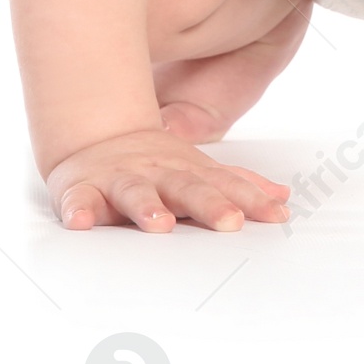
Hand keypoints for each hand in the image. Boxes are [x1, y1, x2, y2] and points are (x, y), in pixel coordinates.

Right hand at [46, 128, 291, 233]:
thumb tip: (284, 198)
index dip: (252, 200)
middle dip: (209, 204)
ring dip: (148, 208)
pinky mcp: (82, 190)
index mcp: (188, 171)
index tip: (277, 216)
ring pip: (135, 193)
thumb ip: (239, 185)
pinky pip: (78, 200)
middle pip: (186, 188)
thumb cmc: (157, 165)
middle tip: (230, 223)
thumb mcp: (200, 171)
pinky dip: (79, 210)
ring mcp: (120, 179)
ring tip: (161, 225)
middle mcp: (157, 173)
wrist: (97, 138)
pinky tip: (81, 222)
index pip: (225, 186)